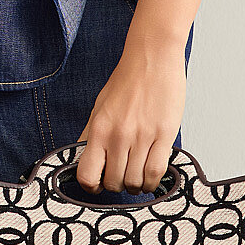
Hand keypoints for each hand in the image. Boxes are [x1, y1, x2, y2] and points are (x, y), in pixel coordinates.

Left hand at [74, 30, 185, 195]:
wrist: (152, 58)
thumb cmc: (126, 81)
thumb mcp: (99, 107)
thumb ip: (90, 135)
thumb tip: (80, 158)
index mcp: (98, 129)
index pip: (86, 174)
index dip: (91, 186)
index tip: (98, 184)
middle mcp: (118, 135)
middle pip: (114, 182)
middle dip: (118, 185)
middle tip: (123, 177)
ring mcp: (141, 136)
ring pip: (135, 181)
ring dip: (137, 186)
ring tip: (139, 176)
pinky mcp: (164, 134)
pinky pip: (156, 172)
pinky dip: (153, 182)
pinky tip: (151, 176)